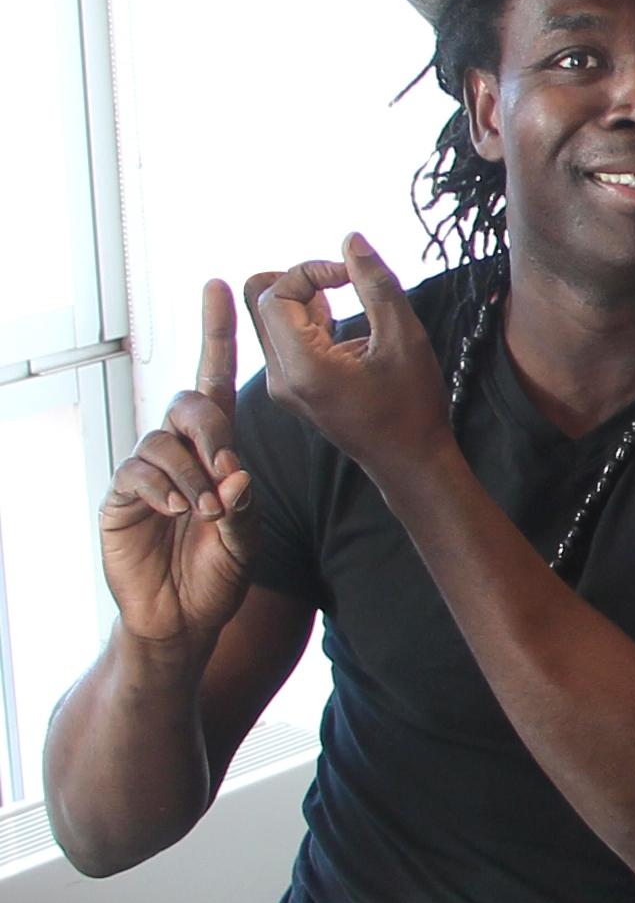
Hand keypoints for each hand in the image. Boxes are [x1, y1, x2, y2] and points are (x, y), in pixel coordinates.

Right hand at [96, 281, 257, 655]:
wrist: (183, 616)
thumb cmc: (219, 570)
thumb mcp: (245, 534)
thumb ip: (241, 503)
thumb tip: (234, 474)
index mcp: (214, 449)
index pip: (214, 380)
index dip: (217, 334)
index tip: (222, 287)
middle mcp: (178, 450)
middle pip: (191, 404)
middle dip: (213, 432)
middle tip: (228, 473)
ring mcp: (146, 470)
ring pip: (165, 442)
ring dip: (192, 475)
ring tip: (203, 513)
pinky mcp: (121, 495)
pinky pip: (139, 472)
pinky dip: (164, 490)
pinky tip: (177, 513)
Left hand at [242, 240, 449, 480]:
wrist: (408, 460)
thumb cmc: (412, 406)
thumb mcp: (405, 339)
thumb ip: (377, 286)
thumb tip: (352, 240)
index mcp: (302, 367)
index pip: (274, 294)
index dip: (309, 271)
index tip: (350, 275)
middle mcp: (280, 376)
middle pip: (260, 300)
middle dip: (298, 280)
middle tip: (340, 282)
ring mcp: (282, 384)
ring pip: (268, 317)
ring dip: (303, 298)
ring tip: (347, 302)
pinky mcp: (291, 386)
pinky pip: (281, 336)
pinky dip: (307, 318)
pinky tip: (342, 323)